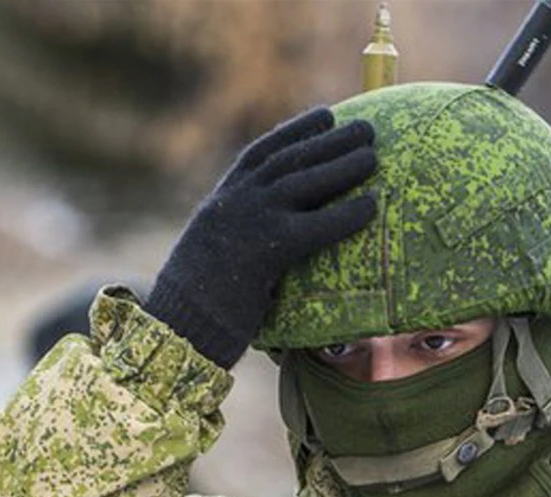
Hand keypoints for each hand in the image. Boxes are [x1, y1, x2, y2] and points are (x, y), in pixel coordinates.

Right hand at [145, 107, 376, 367]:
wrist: (176, 326)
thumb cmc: (193, 305)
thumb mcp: (212, 258)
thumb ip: (238, 240)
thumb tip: (265, 245)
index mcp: (221, 202)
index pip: (262, 153)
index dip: (295, 131)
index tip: (325, 115)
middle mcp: (235, 202)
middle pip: (290, 159)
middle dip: (330, 140)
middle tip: (366, 129)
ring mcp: (250, 221)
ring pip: (304, 181)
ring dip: (343, 164)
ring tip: (374, 153)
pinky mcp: (267, 250)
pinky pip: (316, 227)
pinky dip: (345, 216)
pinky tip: (372, 207)